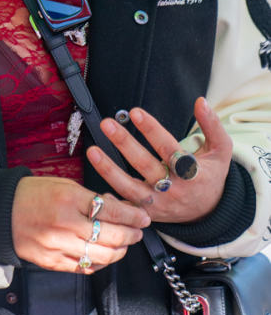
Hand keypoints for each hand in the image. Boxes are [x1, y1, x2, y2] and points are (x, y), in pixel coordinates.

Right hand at [11, 175, 149, 272]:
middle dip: (131, 235)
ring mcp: (58, 247)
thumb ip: (91, 198)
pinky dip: (100, 262)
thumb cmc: (32, 195)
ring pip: (102, 256)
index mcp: (68, 199)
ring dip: (120, 251)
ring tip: (124, 244)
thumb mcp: (63, 185)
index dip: (132, 215)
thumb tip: (119, 208)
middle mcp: (64, 225)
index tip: (143, 217)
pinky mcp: (53, 263)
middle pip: (111, 236)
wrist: (0, 212)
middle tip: (138, 231)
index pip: (111, 211)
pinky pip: (85, 268)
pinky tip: (105, 254)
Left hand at [86, 97, 231, 223]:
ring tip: (92, 150)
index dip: (152, 130)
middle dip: (124, 144)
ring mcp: (159, 203)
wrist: (209, 212)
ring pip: (130, 187)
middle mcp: (174, 189)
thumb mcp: (221, 150)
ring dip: (109, 170)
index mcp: (192, 172)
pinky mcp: (147, 213)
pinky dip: (111, 201)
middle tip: (107, 124)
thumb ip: (212, 125)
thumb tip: (200, 101)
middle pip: (145, 165)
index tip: (135, 112)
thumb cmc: (210, 175)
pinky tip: (94, 190)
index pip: (169, 148)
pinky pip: (126, 208)